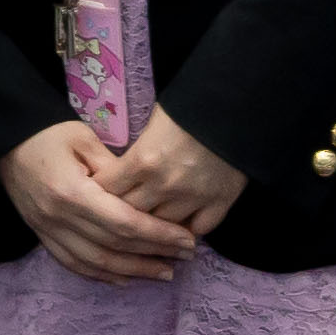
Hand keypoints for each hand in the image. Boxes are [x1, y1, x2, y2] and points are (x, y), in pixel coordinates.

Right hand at [1, 120, 195, 283]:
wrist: (2, 141)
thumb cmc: (46, 133)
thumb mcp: (84, 139)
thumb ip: (115, 169)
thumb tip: (145, 195)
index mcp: (71, 192)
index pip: (124, 223)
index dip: (158, 235)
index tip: (187, 238)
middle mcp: (58, 218)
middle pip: (114, 247)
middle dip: (154, 254)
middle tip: (185, 256)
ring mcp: (47, 230)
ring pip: (95, 263)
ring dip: (132, 271)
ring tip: (163, 273)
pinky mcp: (41, 235)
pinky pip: (73, 264)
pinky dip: (101, 276)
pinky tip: (125, 279)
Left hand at [110, 108, 248, 231]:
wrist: (235, 105)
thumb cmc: (190, 106)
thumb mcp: (153, 122)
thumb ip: (136, 151)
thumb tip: (119, 170)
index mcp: (142, 161)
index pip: (108, 189)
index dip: (101, 190)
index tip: (100, 191)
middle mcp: (164, 185)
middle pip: (131, 213)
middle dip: (123, 211)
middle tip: (120, 210)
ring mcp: (193, 198)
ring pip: (162, 227)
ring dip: (155, 223)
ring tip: (149, 221)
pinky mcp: (220, 202)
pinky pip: (199, 229)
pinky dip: (189, 229)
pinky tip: (183, 224)